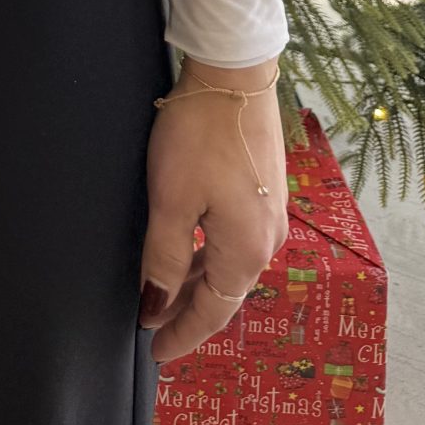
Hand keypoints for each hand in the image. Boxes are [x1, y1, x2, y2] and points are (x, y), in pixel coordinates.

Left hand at [139, 59, 291, 360]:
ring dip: (199, 284)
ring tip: (166, 297)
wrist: (234, 72)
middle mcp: (267, 240)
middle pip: (225, 291)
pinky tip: (190, 251)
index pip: (212, 310)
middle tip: (156, 331)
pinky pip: (235, 240)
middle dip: (190, 312)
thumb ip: (164, 258)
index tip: (155, 353)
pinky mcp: (263, 190)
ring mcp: (269, 214)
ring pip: (229, 265)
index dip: (182, 333)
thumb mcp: (171, 200)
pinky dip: (210, 256)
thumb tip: (156, 306)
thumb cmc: (199, 134)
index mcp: (246, 251)